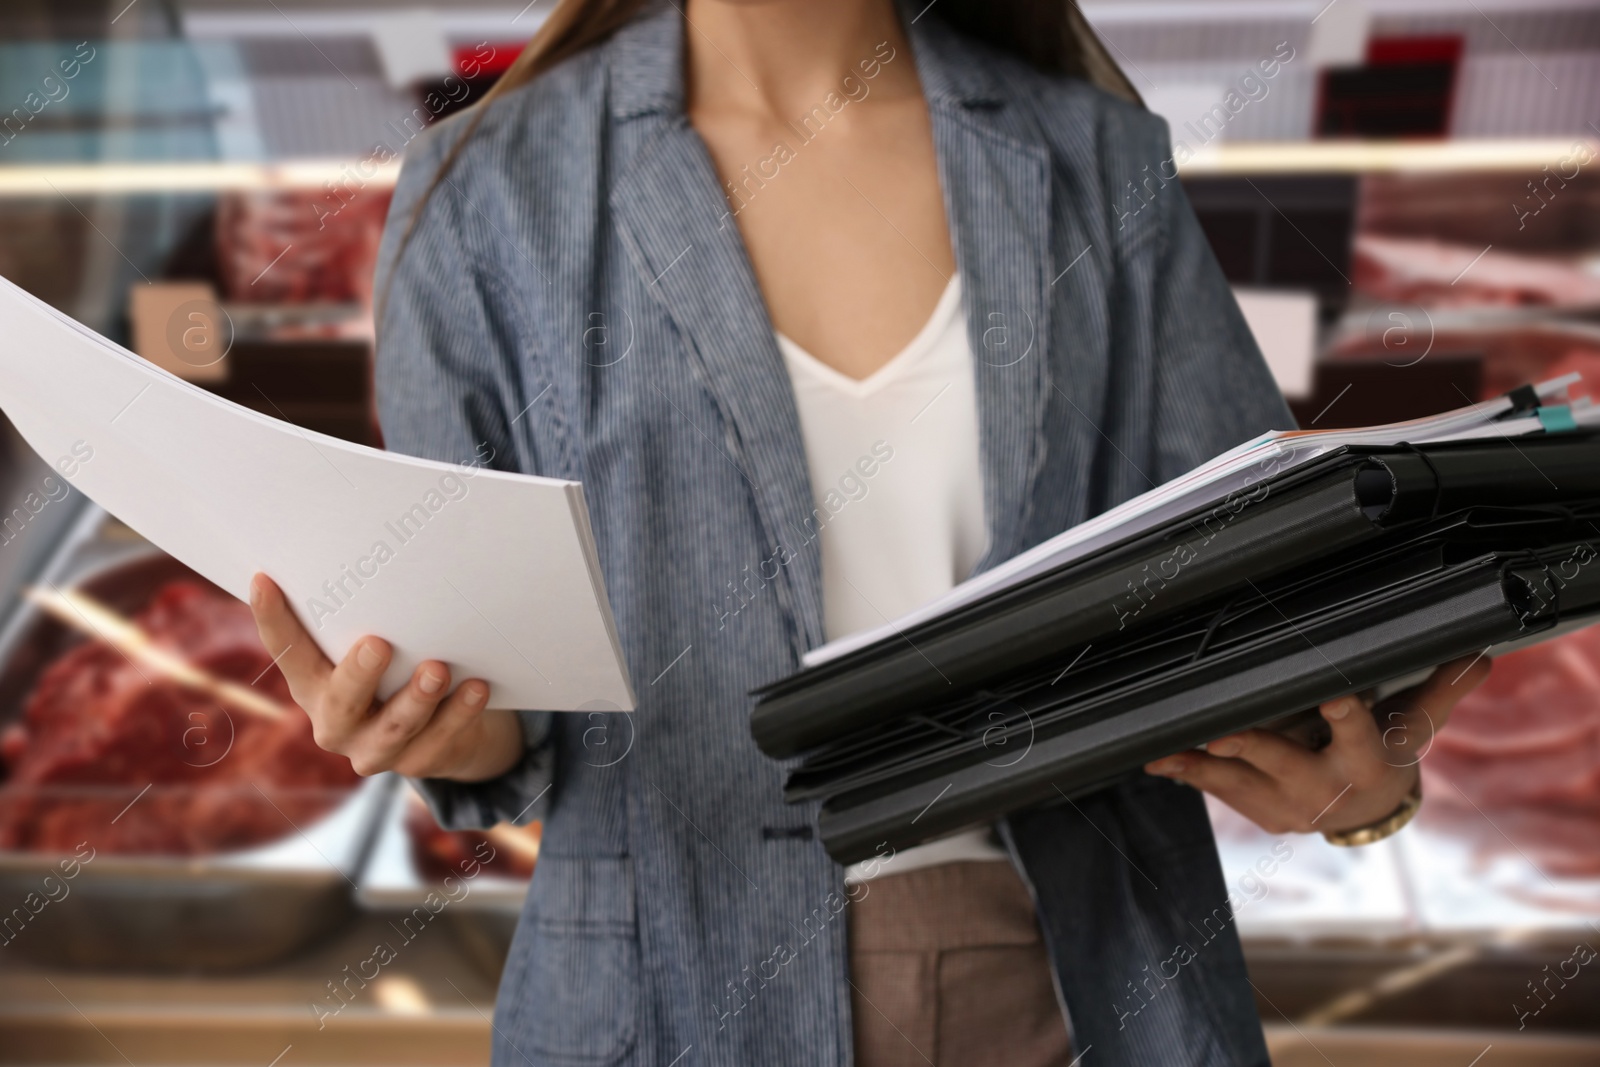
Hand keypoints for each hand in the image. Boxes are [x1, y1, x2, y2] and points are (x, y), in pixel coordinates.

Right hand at [248, 573, 523, 781]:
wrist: (445, 731)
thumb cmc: (399, 669)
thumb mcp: (377, 649)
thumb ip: (363, 620)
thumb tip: (373, 549)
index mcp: (314, 686)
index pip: (287, 652)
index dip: (273, 619)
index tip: (265, 578)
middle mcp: (336, 722)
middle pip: (342, 701)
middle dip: (359, 674)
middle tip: (378, 644)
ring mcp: (375, 748)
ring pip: (396, 727)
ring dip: (418, 698)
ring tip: (438, 669)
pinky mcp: (418, 762)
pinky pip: (440, 740)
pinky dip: (460, 713)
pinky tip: (477, 687)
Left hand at [1143, 655, 1491, 834]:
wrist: (1367, 812)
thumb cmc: (1385, 752)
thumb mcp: (1413, 725)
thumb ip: (1439, 689)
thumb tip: (1479, 652)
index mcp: (1366, 764)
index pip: (1359, 735)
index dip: (1345, 718)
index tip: (1332, 696)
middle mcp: (1323, 790)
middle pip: (1283, 764)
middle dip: (1251, 748)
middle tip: (1220, 732)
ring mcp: (1286, 805)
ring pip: (1238, 783)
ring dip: (1200, 766)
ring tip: (1164, 752)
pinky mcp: (1258, 812)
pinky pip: (1220, 791)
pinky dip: (1190, 774)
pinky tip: (1159, 758)